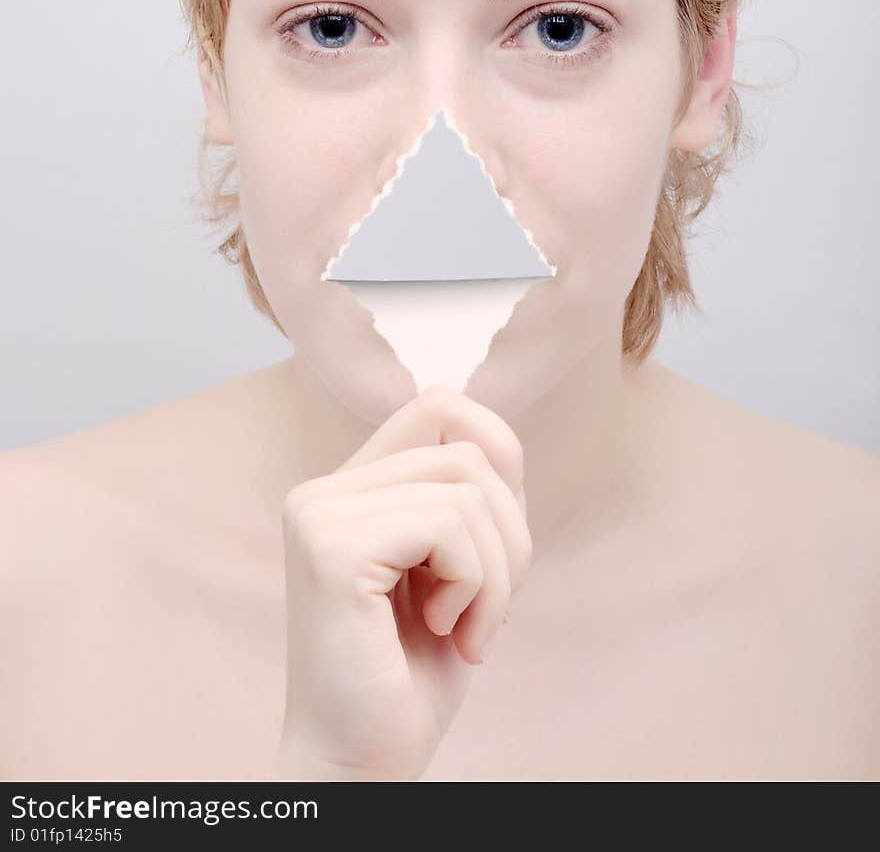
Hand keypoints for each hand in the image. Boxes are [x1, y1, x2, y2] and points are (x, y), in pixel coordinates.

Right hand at [274, 385, 531, 781]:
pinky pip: (448, 525)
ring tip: (463, 628)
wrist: (361, 766)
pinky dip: (474, 586)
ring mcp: (319, 513)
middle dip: (507, 535)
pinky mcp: (330, 548)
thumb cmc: (409, 677)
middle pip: (468, 448)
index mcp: (348, 489)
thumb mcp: (457, 566)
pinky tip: (443, 632)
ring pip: (467, 487)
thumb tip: (498, 441)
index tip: (491, 549)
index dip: (497, 458)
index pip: (440, 406)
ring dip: (495, 572)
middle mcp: (323, 490)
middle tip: (483, 609)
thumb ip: (468, 499)